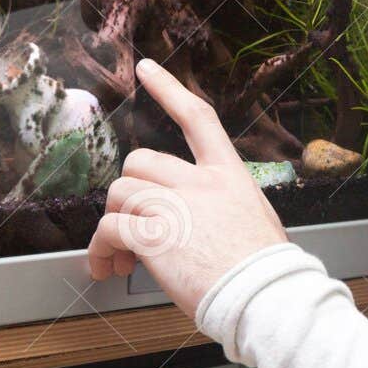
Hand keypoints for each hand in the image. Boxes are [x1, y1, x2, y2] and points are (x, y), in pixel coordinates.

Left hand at [87, 58, 288, 316]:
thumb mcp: (259, 219)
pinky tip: (108, 266)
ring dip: (113, 223)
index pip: (197, 118)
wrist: (266, 297)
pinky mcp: (154, 237)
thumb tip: (210, 218)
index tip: (147, 69)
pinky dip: (101, 248)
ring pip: (120, 192)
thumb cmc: (266, 270)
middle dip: (129, 191)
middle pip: (140, 161)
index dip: (169, 89)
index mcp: (229, 175)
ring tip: (119, 256)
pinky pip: (109, 228)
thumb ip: (226, 207)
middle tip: (131, 224)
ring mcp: (175, 206)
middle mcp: (200, 183)